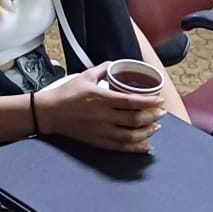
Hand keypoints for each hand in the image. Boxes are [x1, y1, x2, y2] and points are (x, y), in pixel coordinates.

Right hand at [33, 64, 163, 152]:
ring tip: (156, 127)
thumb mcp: (85, 76)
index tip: (160, 101)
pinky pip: (121, 147)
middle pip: (135, 119)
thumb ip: (103, 69)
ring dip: (147, 132)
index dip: (149, 102)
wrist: (50, 113)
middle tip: (162, 113)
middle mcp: (104, 116)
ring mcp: (101, 131)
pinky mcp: (98, 142)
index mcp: (102, 98)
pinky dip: (136, 147)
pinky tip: (145, 145)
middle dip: (153, 117)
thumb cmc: (67, 94)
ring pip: (131, 135)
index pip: (132, 101)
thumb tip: (116, 64)